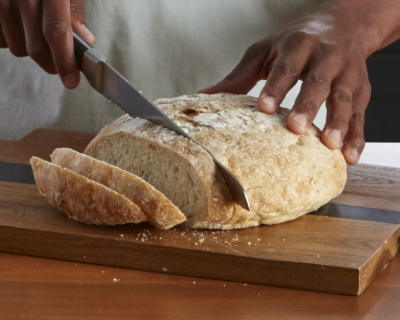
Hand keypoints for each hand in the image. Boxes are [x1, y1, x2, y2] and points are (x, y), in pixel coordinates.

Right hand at [0, 0, 94, 88]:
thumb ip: (74, 12)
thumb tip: (86, 40)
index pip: (56, 30)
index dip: (64, 60)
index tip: (71, 82)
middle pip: (35, 48)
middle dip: (51, 62)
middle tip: (59, 62)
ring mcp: (0, 1)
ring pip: (16, 48)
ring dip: (28, 47)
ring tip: (32, 28)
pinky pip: (0, 41)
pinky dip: (10, 38)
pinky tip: (15, 23)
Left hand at [199, 0, 399, 164]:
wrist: (344, 24)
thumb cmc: (298, 41)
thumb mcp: (266, 51)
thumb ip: (239, 76)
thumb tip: (203, 96)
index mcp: (298, 45)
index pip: (286, 67)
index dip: (276, 87)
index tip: (264, 108)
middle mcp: (325, 56)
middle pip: (318, 81)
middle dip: (308, 105)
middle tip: (296, 127)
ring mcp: (347, 72)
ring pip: (344, 97)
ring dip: (339, 122)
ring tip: (329, 145)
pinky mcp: (362, 89)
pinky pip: (361, 113)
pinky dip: (358, 135)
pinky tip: (350, 155)